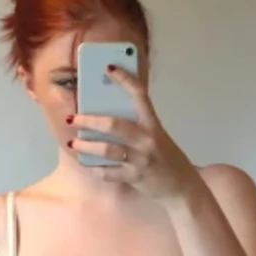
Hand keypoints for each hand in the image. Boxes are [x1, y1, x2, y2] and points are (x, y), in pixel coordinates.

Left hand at [67, 64, 202, 208]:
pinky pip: (108, 172)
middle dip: (88, 120)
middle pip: (113, 125)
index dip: (124, 80)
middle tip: (72, 117)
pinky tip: (89, 164)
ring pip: (106, 150)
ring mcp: (141, 160)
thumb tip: (105, 118)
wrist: (182, 187)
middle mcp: (147, 140)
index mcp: (153, 125)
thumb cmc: (166, 158)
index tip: (108, 68)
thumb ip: (137, 127)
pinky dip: (96, 168)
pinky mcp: (135, 177)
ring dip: (85, 145)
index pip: (139, 95)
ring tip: (73, 142)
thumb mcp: (157, 137)